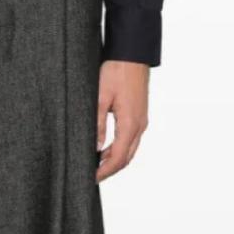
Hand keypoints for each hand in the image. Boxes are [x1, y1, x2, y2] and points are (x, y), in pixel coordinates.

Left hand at [96, 60, 148, 181]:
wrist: (132, 54)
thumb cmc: (116, 71)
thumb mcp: (100, 98)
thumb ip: (97, 125)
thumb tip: (96, 148)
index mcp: (130, 123)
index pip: (118, 158)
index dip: (104, 171)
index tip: (92, 178)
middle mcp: (139, 125)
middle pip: (126, 158)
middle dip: (109, 170)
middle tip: (92, 176)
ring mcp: (142, 121)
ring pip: (130, 150)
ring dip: (114, 160)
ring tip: (96, 165)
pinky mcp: (139, 115)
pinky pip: (131, 140)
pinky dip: (119, 149)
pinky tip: (106, 149)